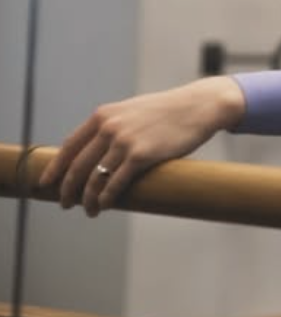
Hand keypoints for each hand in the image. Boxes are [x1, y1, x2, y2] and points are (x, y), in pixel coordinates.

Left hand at [38, 77, 244, 215]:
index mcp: (103, 115)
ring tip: (89, 210)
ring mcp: (124, 141)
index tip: (46, 184)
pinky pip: (116, 183)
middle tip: (65, 204)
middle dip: (67, 190)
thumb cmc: (169, 110)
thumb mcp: (133, 111)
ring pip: (95, 179)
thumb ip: (113, 126)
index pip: (69, 146)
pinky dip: (106, 198)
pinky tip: (104, 205)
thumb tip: (96, 151)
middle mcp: (109, 127)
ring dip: (88, 199)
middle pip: (77, 167)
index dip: (55, 168)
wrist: (199, 106)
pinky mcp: (142, 155)